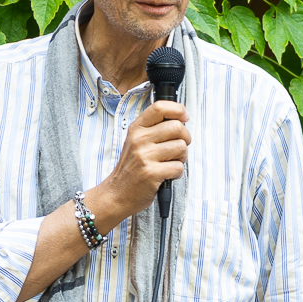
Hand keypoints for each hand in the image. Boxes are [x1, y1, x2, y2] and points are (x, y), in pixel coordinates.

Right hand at [87, 101, 189, 225]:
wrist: (117, 194)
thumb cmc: (131, 168)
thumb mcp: (136, 142)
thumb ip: (154, 129)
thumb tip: (181, 120)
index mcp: (136, 129)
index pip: (160, 107)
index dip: (178, 110)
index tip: (184, 117)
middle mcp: (139, 140)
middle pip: (177, 127)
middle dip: (185, 138)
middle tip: (178, 148)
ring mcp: (145, 156)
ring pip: (181, 147)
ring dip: (181, 158)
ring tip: (169, 163)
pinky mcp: (151, 173)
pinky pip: (178, 167)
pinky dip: (176, 173)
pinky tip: (166, 175)